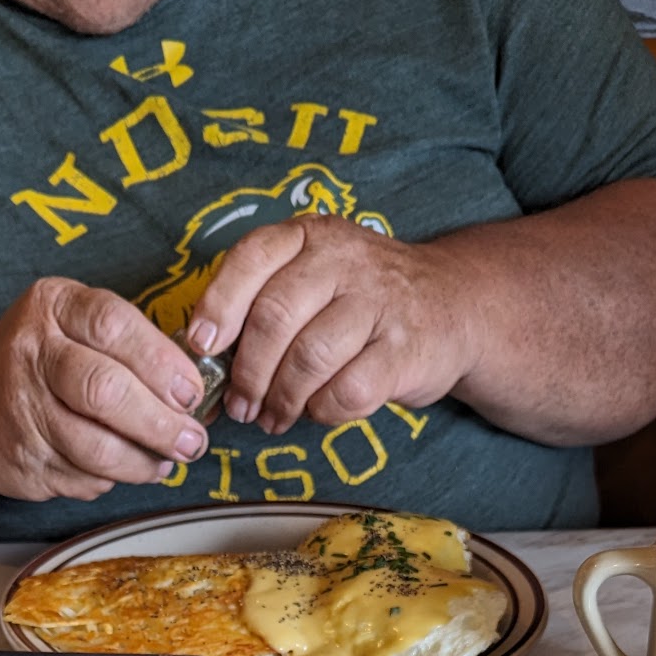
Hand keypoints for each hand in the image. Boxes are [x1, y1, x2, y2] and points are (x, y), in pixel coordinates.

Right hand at [0, 277, 208, 502]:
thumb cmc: (46, 364)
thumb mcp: (76, 327)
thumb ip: (131, 346)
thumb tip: (197, 393)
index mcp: (52, 305)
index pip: (114, 326)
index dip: (162, 364)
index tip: (192, 393)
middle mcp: (30, 351)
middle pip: (105, 391)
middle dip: (159, 423)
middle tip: (191, 440)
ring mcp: (21, 408)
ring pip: (96, 447)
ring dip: (143, 462)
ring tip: (165, 461)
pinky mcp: (23, 458)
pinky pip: (83, 477)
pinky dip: (112, 478)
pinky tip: (121, 468)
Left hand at [184, 217, 474, 434]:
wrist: (453, 306)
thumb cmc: (362, 301)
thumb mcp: (314, 277)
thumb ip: (262, 303)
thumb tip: (202, 359)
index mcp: (311, 237)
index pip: (253, 257)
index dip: (220, 305)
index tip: (202, 346)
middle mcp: (346, 260)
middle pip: (275, 317)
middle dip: (247, 372)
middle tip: (240, 405)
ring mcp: (380, 303)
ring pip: (309, 358)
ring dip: (282, 399)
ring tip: (273, 418)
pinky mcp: (406, 350)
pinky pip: (348, 391)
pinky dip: (324, 411)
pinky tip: (319, 411)